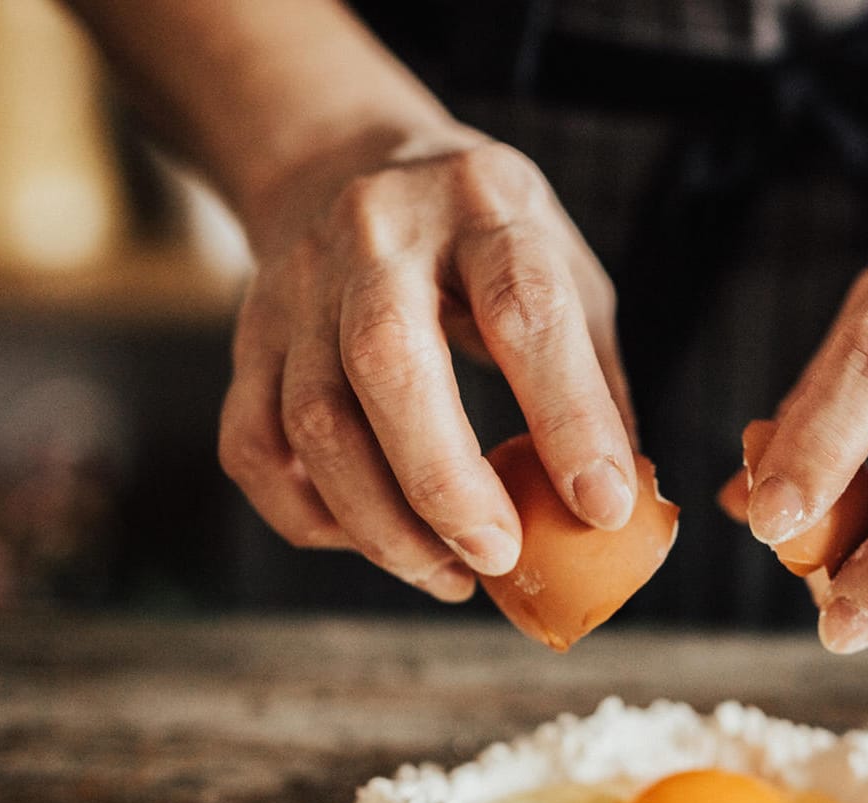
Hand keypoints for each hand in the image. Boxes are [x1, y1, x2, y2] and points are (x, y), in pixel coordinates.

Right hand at [219, 128, 635, 601]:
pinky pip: (255, 448)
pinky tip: (372, 541)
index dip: (567, 417)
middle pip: (389, 363)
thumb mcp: (566, 271)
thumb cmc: (486, 239)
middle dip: (446, 484)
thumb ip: (594, 381)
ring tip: (450, 575)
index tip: (602, 508)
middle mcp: (378, 234)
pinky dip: (312, 516)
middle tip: (500, 557)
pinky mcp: (251, 338)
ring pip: (314, 422)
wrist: (347, 162)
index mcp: (485, 204)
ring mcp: (299, 285)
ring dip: (383, 524)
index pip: (524, 309)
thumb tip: (616, 509)